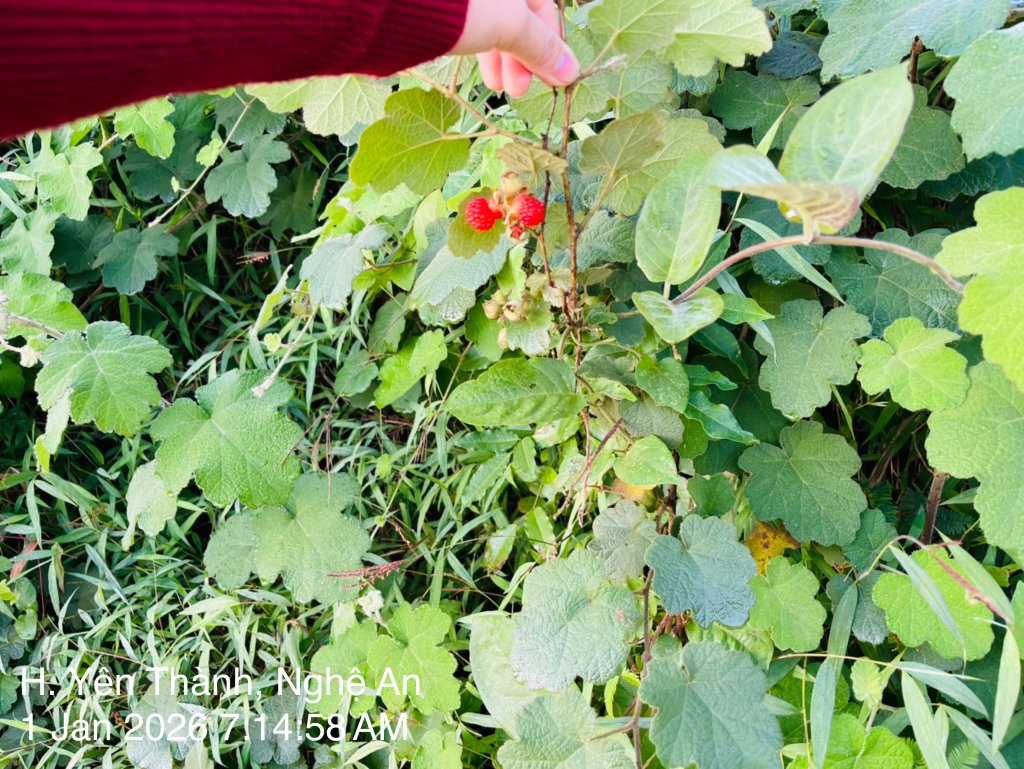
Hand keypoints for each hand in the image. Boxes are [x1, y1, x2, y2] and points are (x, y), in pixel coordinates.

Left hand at [449, 0, 579, 97]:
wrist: (393, 4)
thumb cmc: (460, 7)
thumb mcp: (509, 26)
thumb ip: (541, 48)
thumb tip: (570, 72)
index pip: (542, 7)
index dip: (550, 44)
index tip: (552, 78)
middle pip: (516, 17)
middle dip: (520, 57)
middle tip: (518, 91)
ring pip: (491, 22)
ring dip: (499, 59)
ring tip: (496, 88)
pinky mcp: (443, 5)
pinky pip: (469, 23)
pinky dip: (478, 46)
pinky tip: (479, 70)